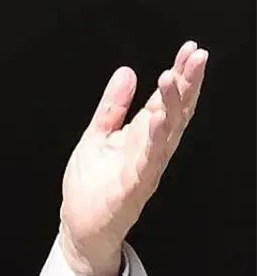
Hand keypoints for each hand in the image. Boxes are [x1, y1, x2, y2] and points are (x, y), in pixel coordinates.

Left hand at [59, 40, 208, 275]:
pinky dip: (153, 139)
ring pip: (166, 133)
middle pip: (176, 111)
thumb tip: (127, 72)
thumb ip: (112, 106)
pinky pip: (148, 160)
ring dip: (171, 105)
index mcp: (143, 136)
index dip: (181, 75)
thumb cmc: (92, 186)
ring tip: (171, 78)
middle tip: (196, 56)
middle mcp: (151, 150)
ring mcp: (145, 168)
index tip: (191, 50)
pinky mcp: (134, 186)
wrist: (80, 226)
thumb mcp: (97, 135)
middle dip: (187, 83)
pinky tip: (155, 119)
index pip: (167, 100)